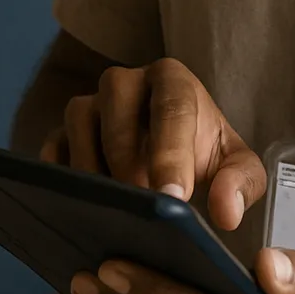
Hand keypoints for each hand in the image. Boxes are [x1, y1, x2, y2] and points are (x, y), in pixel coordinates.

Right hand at [41, 60, 263, 229]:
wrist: (168, 159)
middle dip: (130, 159)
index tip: (173, 197)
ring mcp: (89, 104)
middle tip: (144, 206)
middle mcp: (126, 82)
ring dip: (95, 166)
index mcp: (173, 80)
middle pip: (118, 104)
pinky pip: (52, 147)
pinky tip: (81, 207)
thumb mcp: (235, 167)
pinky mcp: (61, 133)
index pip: (172, 106)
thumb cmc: (202, 154)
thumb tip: (227, 213)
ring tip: (115, 208)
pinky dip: (63, 176)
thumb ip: (242, 184)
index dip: (171, 152)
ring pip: (79, 119)